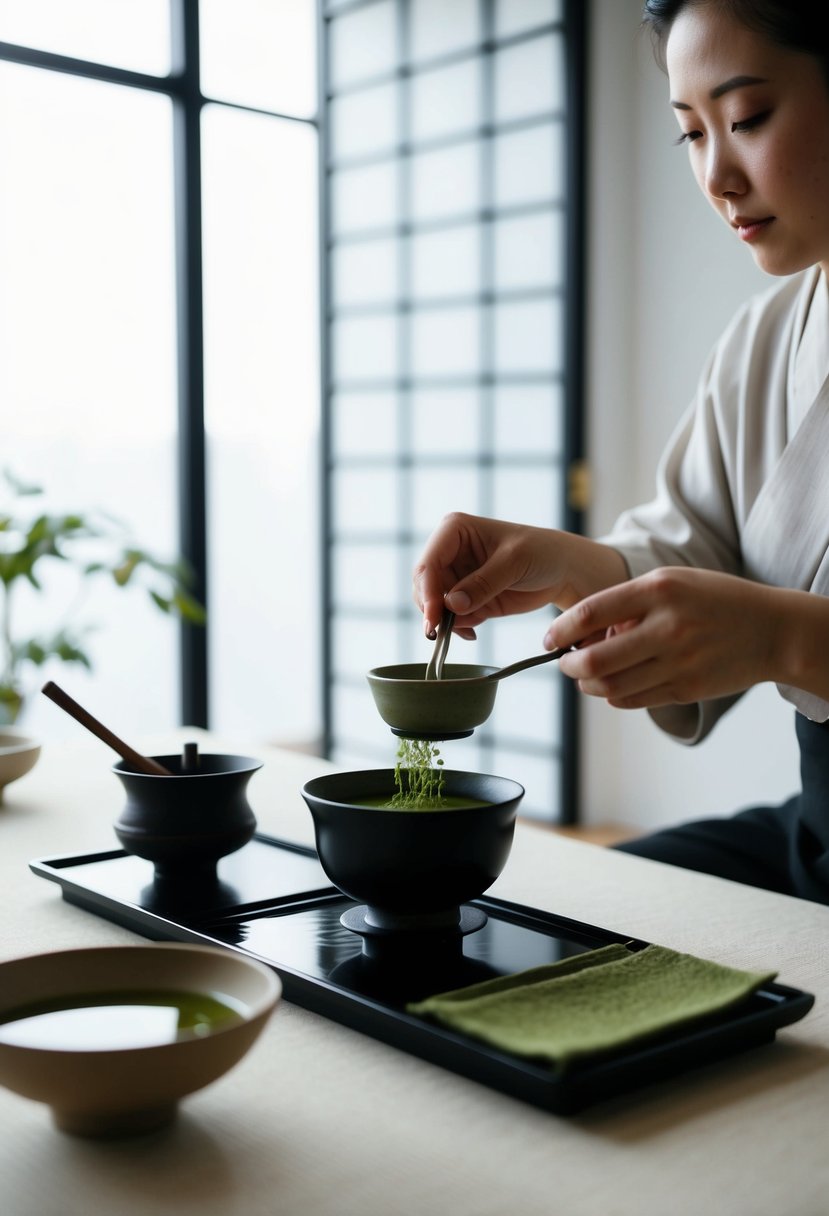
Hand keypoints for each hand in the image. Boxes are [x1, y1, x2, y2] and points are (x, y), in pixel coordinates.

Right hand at [412, 512, 627, 638]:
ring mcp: (457, 578)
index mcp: (454, 531)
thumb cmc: (540, 552)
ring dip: (444, 622)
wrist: (562, 571)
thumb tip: (451, 605)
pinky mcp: (467, 599)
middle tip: (441, 632)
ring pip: (434, 605)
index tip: (434, 616)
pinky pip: (452, 618)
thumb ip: (482, 583)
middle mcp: (449, 553)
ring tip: (468, 630)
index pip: (428, 563)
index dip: (427, 591)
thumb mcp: (513, 562)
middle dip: (431, 610)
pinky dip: (457, 629)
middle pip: (424, 586)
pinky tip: (473, 632)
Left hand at [544, 566, 782, 708]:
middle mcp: (667, 626)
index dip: (560, 629)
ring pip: (611, 686)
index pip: (591, 612)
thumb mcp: (672, 583)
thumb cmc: (715, 601)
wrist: (773, 630)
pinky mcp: (687, 688)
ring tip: (585, 677)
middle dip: (569, 666)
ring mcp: (679, 661)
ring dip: (588, 685)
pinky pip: (634, 700)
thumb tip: (584, 633)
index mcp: (659, 590)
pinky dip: (614, 697)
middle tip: (563, 664)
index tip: (548, 639)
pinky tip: (613, 687)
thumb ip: (629, 603)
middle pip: (595, 659)